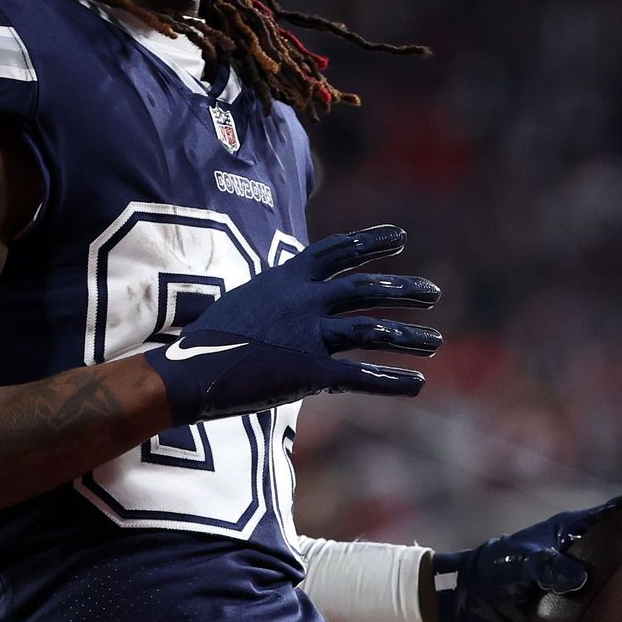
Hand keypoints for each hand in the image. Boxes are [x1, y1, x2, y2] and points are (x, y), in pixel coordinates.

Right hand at [144, 224, 439, 423]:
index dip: (371, 241)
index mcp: (285, 277)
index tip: (400, 237)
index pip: (337, 250)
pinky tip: (417, 383)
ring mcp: (308, 334)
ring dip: (408, 335)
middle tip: (432, 292)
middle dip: (403, 288)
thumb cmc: (208, 341)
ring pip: (372, 329)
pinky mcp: (310, 372)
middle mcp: (303, 299)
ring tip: (435, 340)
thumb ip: (275, 297)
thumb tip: (289, 295)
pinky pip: (361, 375)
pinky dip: (392, 380)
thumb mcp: (243, 301)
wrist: (185, 373)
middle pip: (365, 287)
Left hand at [429, 494, 621, 621]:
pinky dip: (616, 605)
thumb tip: (580, 579)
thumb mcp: (518, 567)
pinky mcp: (567, 599)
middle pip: (619, 543)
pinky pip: (599, 600)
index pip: (612, 513)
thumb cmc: (490, 572)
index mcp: (567, 530)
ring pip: (612, 573)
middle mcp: (575, 550)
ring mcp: (572, 574)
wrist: (467, 598)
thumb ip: (546, 569)